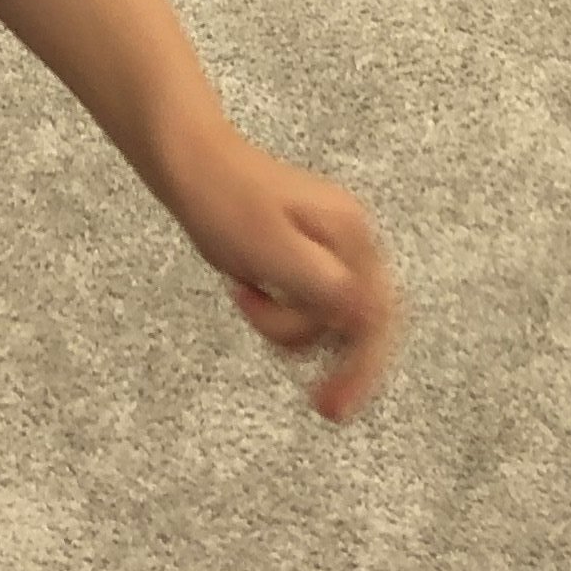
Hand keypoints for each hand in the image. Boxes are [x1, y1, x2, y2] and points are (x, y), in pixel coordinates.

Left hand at [172, 130, 400, 422]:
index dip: (366, 368)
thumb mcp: (275, 252)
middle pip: (364, 322)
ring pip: (331, 318)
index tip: (339, 406)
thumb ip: (326, 287)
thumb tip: (370, 320)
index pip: (379, 316)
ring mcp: (330, 248)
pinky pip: (309, 304)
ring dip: (292, 328)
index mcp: (350, 236)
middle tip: (321, 405)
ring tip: (249, 302)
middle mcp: (350, 242)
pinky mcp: (305, 256)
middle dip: (341, 363)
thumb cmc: (226, 201)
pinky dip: (282, 315)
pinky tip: (251, 295)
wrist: (191, 163)